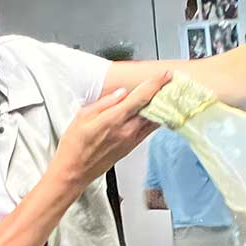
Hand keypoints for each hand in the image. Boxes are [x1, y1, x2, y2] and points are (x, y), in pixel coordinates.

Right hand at [53, 72, 170, 189]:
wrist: (74, 170)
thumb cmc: (74, 144)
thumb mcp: (83, 116)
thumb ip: (105, 102)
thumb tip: (122, 93)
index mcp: (113, 119)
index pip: (141, 98)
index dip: (156, 85)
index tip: (166, 75)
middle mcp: (126, 130)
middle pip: (152, 108)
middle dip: (163, 93)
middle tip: (170, 81)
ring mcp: (131, 140)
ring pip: (153, 121)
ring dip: (162, 107)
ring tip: (168, 93)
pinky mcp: (131, 147)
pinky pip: (148, 131)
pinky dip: (156, 120)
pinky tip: (158, 112)